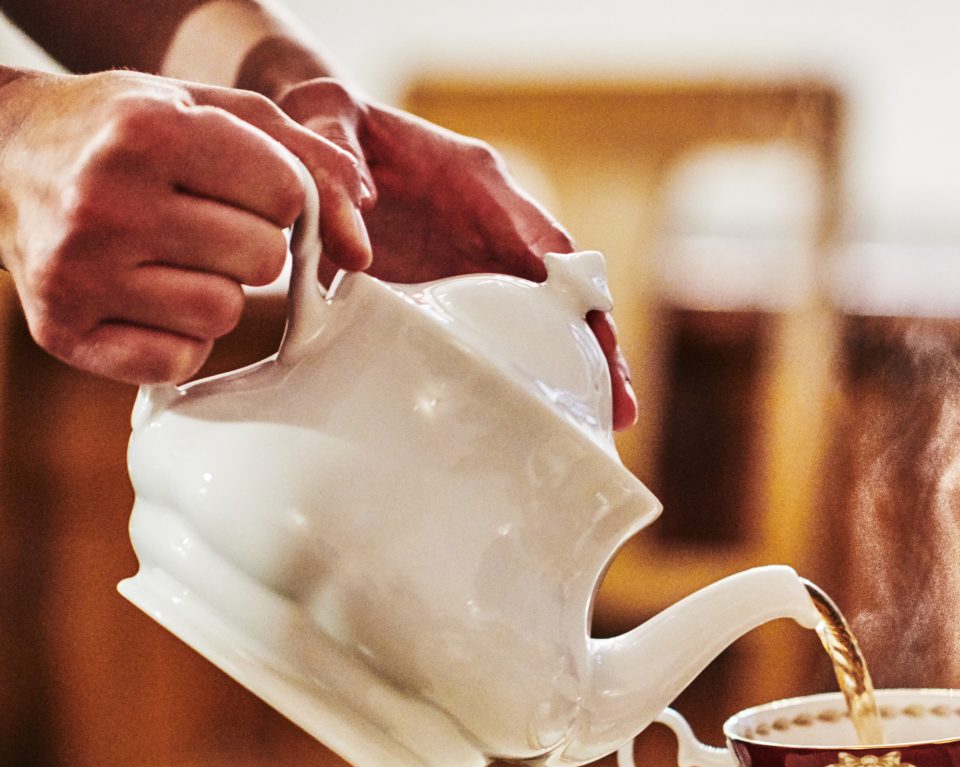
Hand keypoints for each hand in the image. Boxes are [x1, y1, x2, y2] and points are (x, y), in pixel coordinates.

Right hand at [0, 70, 370, 384]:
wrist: (1, 157)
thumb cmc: (125, 133)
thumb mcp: (211, 110)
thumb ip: (307, 159)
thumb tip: (363, 243)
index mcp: (146, 132)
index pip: (286, 196)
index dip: (279, 197)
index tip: (241, 187)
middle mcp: (104, 201)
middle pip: (262, 260)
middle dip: (248, 244)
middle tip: (198, 222)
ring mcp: (77, 271)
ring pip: (224, 314)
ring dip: (214, 291)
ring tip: (167, 256)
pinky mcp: (64, 332)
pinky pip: (178, 361)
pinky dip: (176, 338)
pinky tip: (142, 297)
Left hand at [277, 79, 637, 427]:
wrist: (308, 130)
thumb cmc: (322, 116)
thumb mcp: (322, 115)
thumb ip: (334, 166)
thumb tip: (356, 243)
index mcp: (480, 183)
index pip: (546, 244)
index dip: (578, 292)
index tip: (599, 337)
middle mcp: (492, 228)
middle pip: (562, 294)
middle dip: (595, 350)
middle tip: (619, 410)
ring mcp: (473, 266)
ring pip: (536, 323)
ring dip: (566, 373)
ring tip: (595, 426)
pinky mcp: (446, 294)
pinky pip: (491, 337)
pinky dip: (511, 375)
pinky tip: (520, 417)